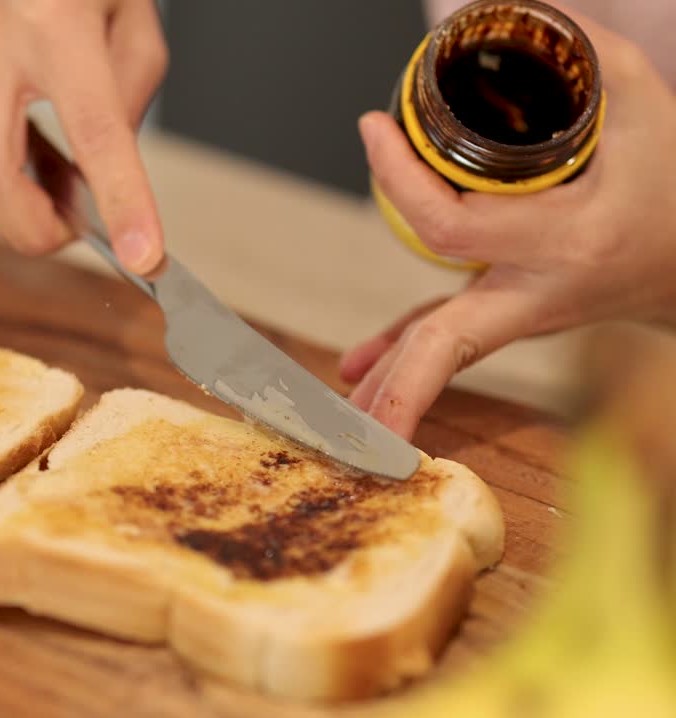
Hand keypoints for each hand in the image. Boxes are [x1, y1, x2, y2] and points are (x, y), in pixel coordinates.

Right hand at [0, 0, 167, 273]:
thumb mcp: (133, 20)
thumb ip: (132, 99)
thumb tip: (104, 184)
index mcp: (56, 19)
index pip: (93, 129)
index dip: (120, 199)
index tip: (142, 256)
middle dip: (35, 228)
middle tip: (74, 222)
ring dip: (9, 197)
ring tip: (40, 155)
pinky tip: (2, 134)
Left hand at [342, 20, 675, 438]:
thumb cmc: (672, 176)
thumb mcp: (641, 102)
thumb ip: (582, 54)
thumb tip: (502, 9)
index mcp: (569, 240)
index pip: (454, 222)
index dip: (399, 176)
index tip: (372, 128)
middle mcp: (540, 292)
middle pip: (452, 345)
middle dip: (401, 385)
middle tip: (344, 412)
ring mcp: (526, 314)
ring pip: (447, 357)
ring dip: (392, 388)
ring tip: (337, 414)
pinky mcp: (514, 316)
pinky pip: (451, 340)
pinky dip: (403, 355)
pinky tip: (359, 372)